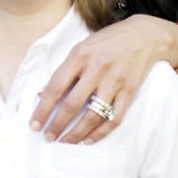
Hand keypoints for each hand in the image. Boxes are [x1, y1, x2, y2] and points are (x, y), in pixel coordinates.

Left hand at [30, 14, 177, 143]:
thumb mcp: (81, 48)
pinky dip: (100, 133)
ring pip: (93, 115)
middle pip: (72, 104)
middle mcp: (96, 68)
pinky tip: (88, 140)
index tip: (34, 124)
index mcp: (79, 56)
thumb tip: (42, 94)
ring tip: (65, 142)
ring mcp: (114, 81)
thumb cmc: (106, 42)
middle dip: (57, 125)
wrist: (143, 35)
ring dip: (77, 133)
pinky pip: (114, 118)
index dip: (43, 109)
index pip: (56, 87)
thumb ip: (64, 70)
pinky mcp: (129, 91)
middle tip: (48, 137)